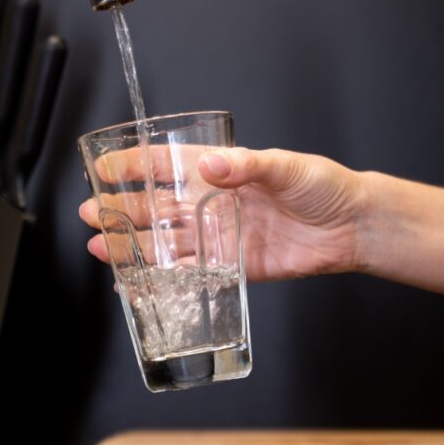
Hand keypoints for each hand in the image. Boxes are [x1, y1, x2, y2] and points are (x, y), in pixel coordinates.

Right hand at [80, 147, 371, 281]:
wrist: (351, 227)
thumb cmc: (322, 186)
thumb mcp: (286, 166)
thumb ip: (247, 166)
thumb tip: (212, 167)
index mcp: (221, 172)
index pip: (167, 165)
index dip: (133, 165)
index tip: (103, 166)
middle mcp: (214, 204)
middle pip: (157, 206)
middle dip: (122, 209)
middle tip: (92, 212)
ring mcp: (220, 237)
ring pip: (166, 242)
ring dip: (133, 244)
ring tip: (101, 246)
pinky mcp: (232, 267)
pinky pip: (190, 273)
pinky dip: (163, 278)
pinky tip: (138, 280)